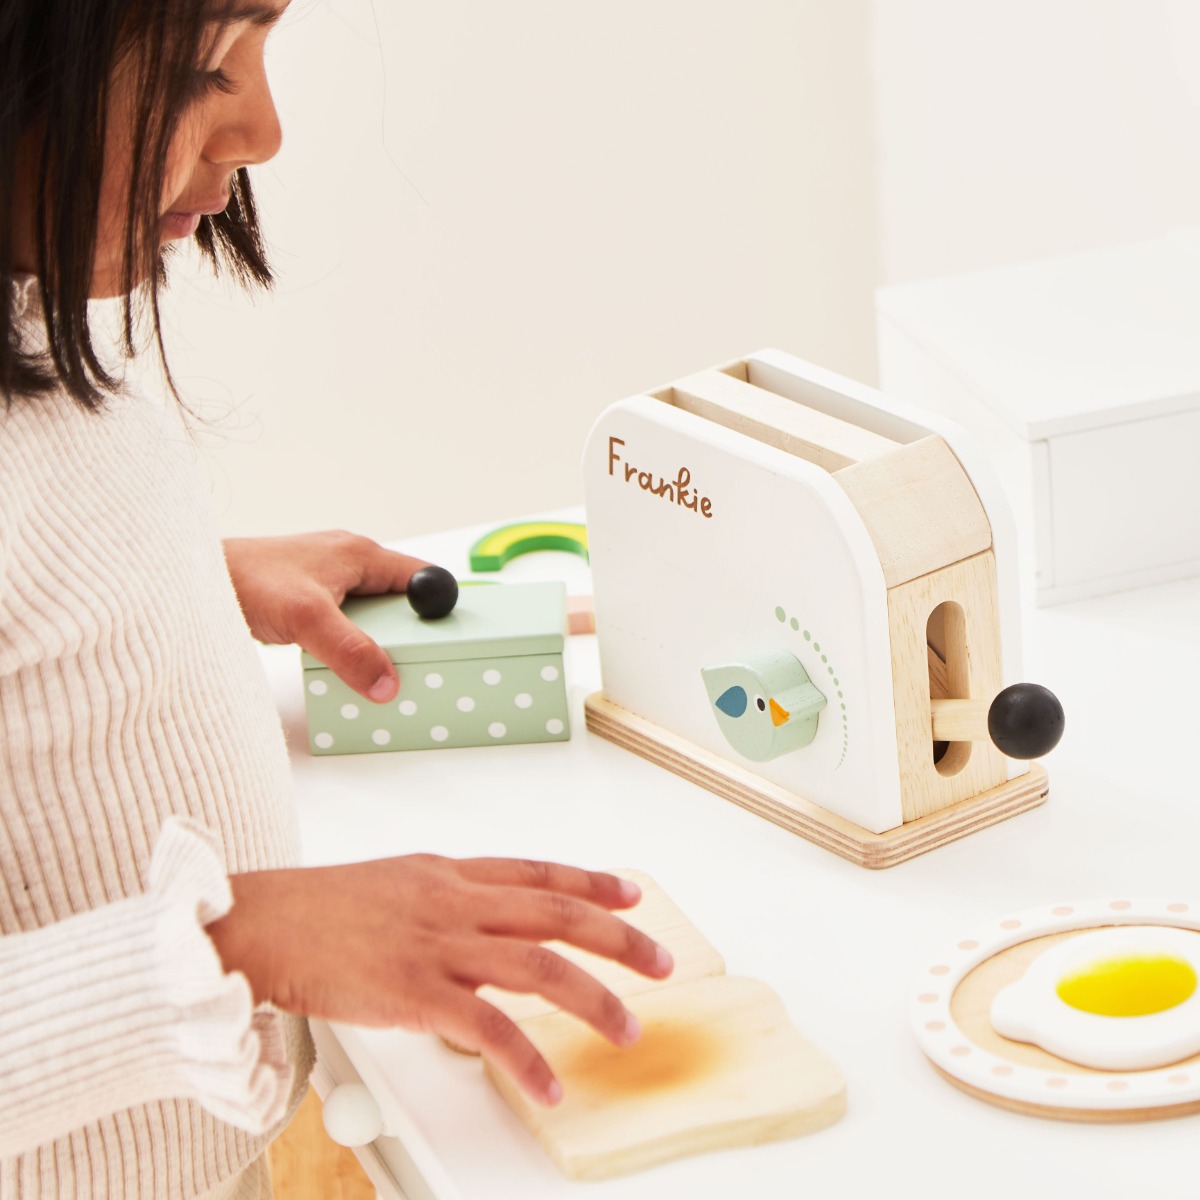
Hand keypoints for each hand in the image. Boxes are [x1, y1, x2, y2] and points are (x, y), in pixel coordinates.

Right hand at [205, 856, 673, 1104]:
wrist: (262, 924)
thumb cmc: (319, 908)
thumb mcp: (394, 883)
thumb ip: (444, 900)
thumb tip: (484, 920)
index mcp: (452, 873)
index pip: (540, 872)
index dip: (593, 881)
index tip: (633, 893)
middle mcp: (455, 901)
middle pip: (557, 913)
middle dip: (619, 938)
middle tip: (662, 961)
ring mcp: (438, 944)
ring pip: (539, 966)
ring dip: (593, 999)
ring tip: (628, 1028)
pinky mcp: (415, 992)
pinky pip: (488, 1029)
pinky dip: (526, 1060)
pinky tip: (549, 1085)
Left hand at [223, 531, 429, 701]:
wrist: (188, 582)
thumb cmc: (246, 581)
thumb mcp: (308, 618)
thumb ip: (351, 651)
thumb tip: (388, 684)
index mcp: (359, 553)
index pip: (421, 577)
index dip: (439, 607)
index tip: (447, 640)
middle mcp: (348, 563)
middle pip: (399, 601)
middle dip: (408, 633)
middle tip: (412, 664)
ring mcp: (327, 582)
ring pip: (371, 616)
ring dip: (375, 643)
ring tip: (376, 671)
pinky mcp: (307, 601)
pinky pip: (345, 625)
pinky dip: (349, 646)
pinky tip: (340, 666)